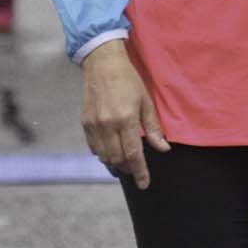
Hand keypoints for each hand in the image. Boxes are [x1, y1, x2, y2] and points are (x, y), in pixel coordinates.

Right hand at [80, 39, 169, 188]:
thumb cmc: (128, 80)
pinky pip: (94, 148)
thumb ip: (153, 127)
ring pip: (104, 157)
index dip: (140, 172)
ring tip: (124, 162)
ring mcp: (94, 124)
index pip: (133, 154)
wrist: (102, 63)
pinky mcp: (85, 122)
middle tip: (137, 170)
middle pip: (117, 159)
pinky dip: (103, 154)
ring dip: (115, 163)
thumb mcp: (146, 100)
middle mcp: (108, 124)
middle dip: (129, 169)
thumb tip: (163, 149)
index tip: (144, 184)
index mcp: (126, 118)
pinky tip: (111, 150)